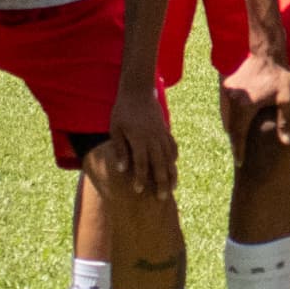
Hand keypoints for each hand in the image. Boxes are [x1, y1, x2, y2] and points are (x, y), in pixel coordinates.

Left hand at [94, 79, 178, 197]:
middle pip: (159, 164)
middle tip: (161, 198)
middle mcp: (153, 138)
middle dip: (161, 183)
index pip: (141, 163)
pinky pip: (172, 146)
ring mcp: (161, 134)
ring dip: (171, 174)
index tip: (138, 191)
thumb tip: (122, 169)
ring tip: (172, 188)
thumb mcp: (115, 128)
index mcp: (139, 138)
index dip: (140, 178)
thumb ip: (120, 149)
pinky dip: (174, 157)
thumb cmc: (122, 110)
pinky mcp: (165, 130)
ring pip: (169, 158)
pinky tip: (173, 166)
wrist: (137, 90)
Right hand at [222, 45, 289, 148]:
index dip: (239, 151)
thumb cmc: (280, 75)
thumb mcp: (286, 99)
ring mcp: (227, 92)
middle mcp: (232, 100)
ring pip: (227, 118)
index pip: (239, 135)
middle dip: (235, 143)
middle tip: (240, 157)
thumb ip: (284, 122)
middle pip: (230, 129)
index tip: (240, 163)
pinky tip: (238, 124)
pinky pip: (226, 107)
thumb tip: (287, 143)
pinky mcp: (227, 86)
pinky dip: (230, 118)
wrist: (267, 51)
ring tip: (239, 143)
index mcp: (245, 106)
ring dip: (232, 131)